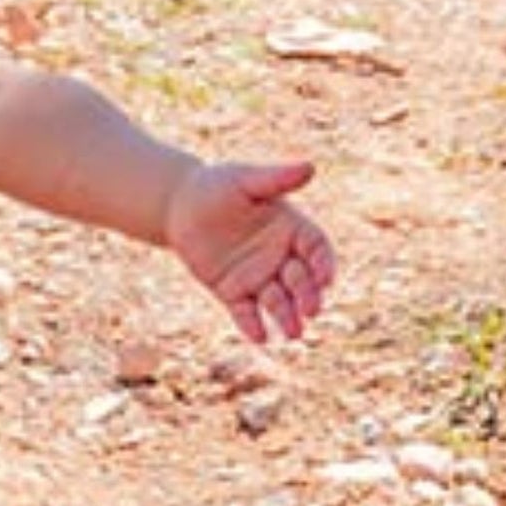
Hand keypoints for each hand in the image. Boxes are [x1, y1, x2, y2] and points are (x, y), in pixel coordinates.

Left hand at [164, 159, 335, 343]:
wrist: (179, 205)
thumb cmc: (217, 186)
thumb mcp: (246, 180)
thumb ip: (276, 179)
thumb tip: (310, 167)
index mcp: (291, 228)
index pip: (316, 249)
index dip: (324, 264)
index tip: (326, 279)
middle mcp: (279, 255)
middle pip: (301, 280)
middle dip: (308, 295)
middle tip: (312, 310)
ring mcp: (257, 275)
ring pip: (277, 300)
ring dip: (287, 317)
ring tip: (294, 333)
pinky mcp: (232, 290)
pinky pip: (244, 311)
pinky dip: (252, 325)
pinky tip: (260, 338)